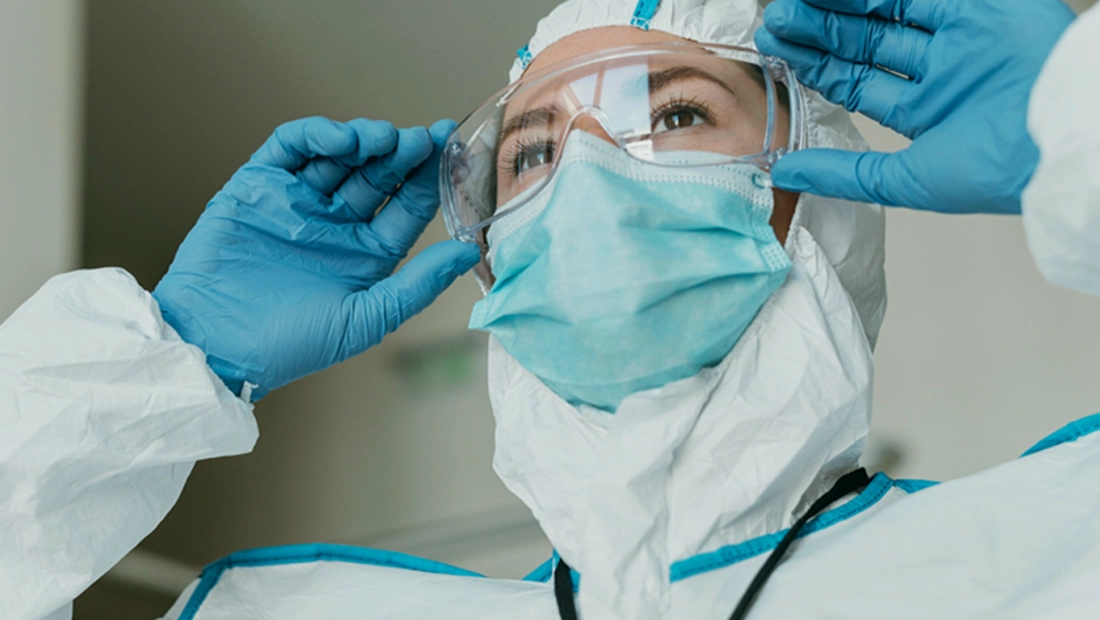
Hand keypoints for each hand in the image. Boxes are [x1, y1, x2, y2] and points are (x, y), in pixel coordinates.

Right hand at [152, 117, 479, 398]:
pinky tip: (341, 139)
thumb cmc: (290, 344)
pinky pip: (291, 148)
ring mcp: (297, 202)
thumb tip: (468, 250)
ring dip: (365, 139)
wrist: (215, 343)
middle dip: (401, 154)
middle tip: (421, 139)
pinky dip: (318, 135)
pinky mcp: (258, 186)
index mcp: (366, 253)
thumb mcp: (366, 319)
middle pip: (377, 174)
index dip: (429, 178)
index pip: (406, 206)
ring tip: (383, 139)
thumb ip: (418, 285)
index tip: (451, 151)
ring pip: (339, 155)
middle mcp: (335, 223)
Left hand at [755, 0, 1074, 213]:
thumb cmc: (996, 171)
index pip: (857, 82)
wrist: (1059, 138)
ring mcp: (961, 36)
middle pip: (866, 43)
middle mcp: (941, 71)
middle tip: (775, 23)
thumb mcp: (902, 180)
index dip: (816, 67)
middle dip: (819, 33)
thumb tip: (781, 171)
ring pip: (886, 11)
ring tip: (792, 6)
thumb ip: (841, 172)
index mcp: (926, 112)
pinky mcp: (980, 5)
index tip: (775, 54)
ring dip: (838, 7)